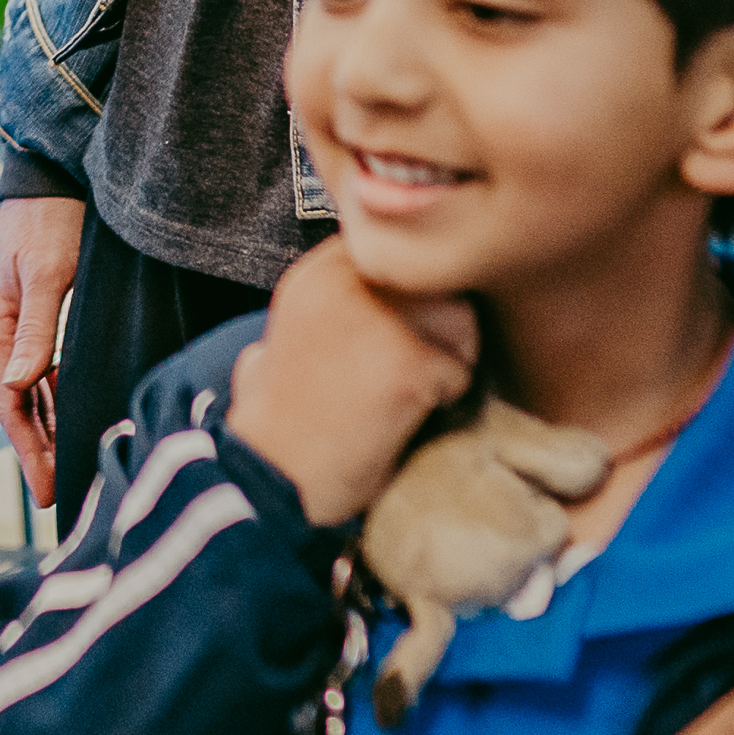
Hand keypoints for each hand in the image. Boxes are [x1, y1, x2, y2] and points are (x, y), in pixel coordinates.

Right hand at [0, 195, 85, 507]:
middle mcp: (4, 332)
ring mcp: (22, 324)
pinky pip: (47, 370)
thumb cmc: (50, 222)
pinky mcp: (42, 315)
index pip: (9, 403)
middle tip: (58, 495)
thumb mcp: (48, 275)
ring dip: (49, 429)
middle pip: (19, 405)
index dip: (26, 450)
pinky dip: (59, 399)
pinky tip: (74, 418)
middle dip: (37, 450)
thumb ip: (37, 331)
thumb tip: (19, 385)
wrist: (50, 177)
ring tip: (69, 468)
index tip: (43, 490)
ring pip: (34, 391)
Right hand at [220, 242, 479, 529]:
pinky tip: (407, 419)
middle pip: (434, 280)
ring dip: (449, 357)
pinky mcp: (410, 362)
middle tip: (409, 367)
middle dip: (436, 322)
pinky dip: (445, 400)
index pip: (397, 257)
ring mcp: (382, 319)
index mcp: (317, 273)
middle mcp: (347, 281)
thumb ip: (323, 307)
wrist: (274, 477)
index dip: (408, 295)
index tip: (391, 334)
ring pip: (460, 320)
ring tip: (413, 394)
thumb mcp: (280, 339)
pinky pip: (460, 373)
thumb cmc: (278, 421)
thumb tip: (361, 296)